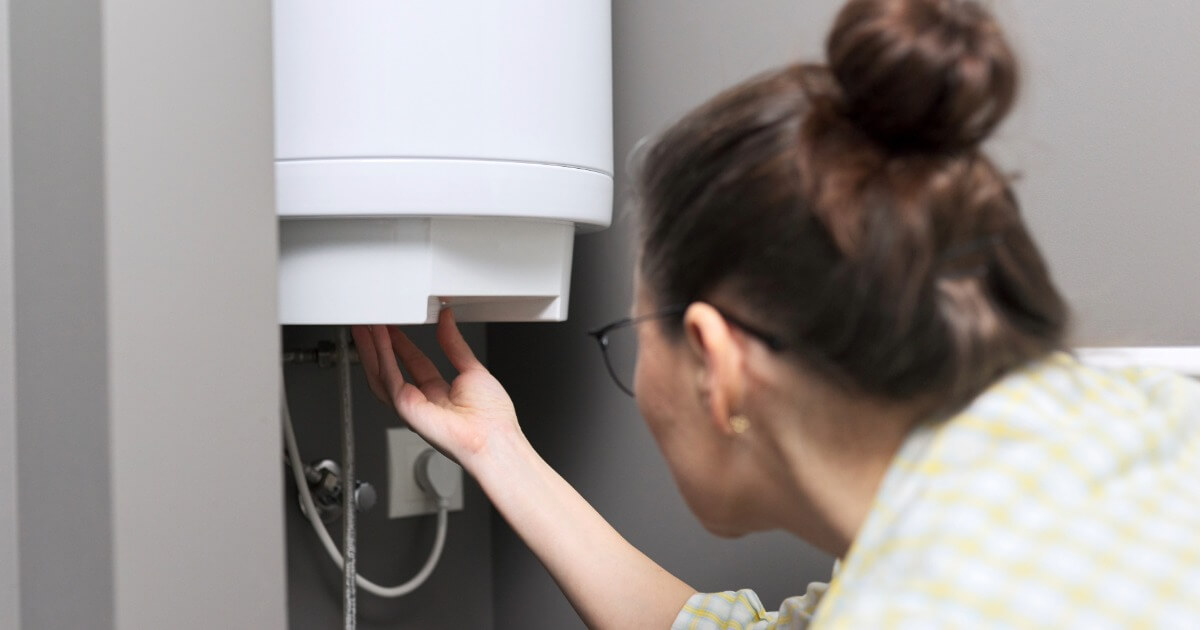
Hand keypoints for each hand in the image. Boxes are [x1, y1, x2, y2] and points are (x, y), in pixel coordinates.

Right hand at [351, 309, 521, 468]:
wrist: (493, 438)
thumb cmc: (491, 419)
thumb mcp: (472, 369)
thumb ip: (455, 345)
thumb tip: (447, 322)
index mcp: (439, 393)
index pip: (414, 363)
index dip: (402, 343)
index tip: (394, 327)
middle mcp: (422, 400)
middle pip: (392, 369)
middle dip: (378, 345)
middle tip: (371, 324)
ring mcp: (411, 406)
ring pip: (382, 374)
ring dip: (372, 349)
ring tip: (366, 328)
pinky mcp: (406, 408)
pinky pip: (390, 378)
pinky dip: (383, 356)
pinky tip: (380, 339)